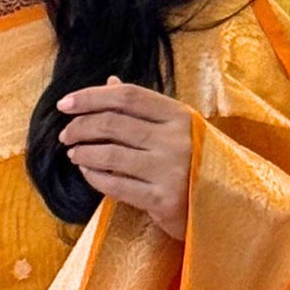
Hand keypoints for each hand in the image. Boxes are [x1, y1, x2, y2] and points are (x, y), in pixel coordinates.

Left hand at [56, 75, 193, 239]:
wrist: (225, 207)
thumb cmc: (195, 163)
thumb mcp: (177, 129)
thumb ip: (144, 108)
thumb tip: (109, 82)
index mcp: (179, 115)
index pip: (127, 96)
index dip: (91, 97)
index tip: (64, 104)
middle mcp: (176, 139)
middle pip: (113, 123)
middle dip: (80, 126)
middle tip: (65, 134)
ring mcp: (169, 170)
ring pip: (110, 154)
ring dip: (83, 152)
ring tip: (73, 153)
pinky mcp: (162, 200)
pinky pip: (115, 185)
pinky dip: (94, 177)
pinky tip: (86, 172)